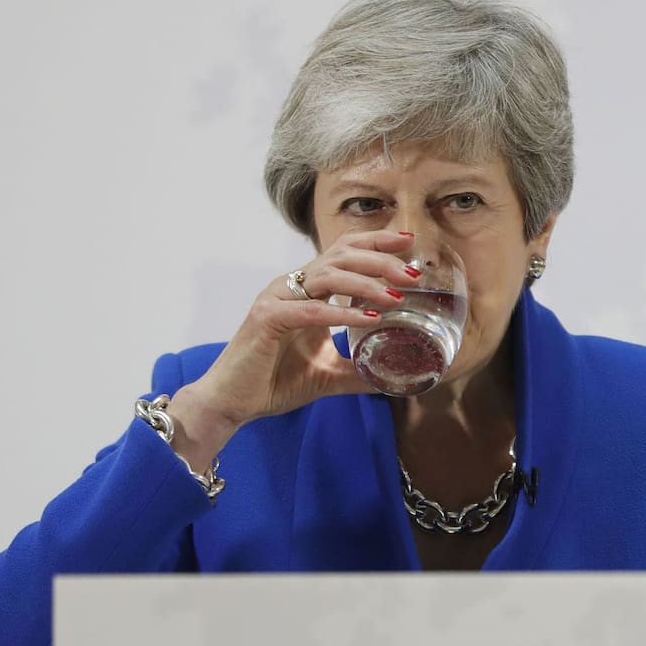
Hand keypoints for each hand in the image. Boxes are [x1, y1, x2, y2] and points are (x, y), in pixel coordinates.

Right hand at [164, 230, 420, 468]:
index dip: (374, 242)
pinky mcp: (266, 318)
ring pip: (326, 275)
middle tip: (413, 274)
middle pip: (340, 256)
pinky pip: (308, 310)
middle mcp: (292, 286)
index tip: (408, 242)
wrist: (232, 403)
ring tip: (395, 295)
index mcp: (306, 291)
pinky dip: (339, 312)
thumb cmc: (274, 382)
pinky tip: (368, 317)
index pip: (343, 253)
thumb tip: (394, 377)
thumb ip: (359, 370)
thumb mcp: (329, 374)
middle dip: (380, 260)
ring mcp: (277, 299)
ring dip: (365, 283)